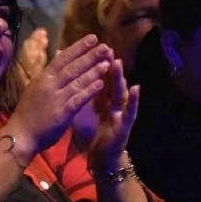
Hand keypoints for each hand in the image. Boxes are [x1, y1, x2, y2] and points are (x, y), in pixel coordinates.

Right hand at [3, 35, 112, 154]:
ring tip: (107, 62)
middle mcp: (49, 85)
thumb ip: (49, 74)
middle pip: (72, 67)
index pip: (62, 58)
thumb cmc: (28, 113)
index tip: (92, 38)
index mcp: (42, 78)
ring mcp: (55, 98)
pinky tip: (101, 83)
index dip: (78, 48)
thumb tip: (58, 56)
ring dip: (93, 71)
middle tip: (105, 46)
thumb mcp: (35, 89)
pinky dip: (89, 90)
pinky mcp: (62, 113)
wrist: (21, 135)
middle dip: (90, 56)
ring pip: (77, 81)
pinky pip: (78, 99)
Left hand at [84, 57, 140, 174]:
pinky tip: (136, 88)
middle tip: (104, 48)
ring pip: (120, 91)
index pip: (95, 76)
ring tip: (117, 62)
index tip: (85, 46)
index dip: (91, 62)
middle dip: (106, 64)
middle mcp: (111, 100)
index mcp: (98, 96)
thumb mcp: (80, 109)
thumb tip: (64, 77)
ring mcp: (120, 111)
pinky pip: (131, 110)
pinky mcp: (126, 124)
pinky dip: (135, 99)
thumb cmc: (91, 130)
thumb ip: (75, 92)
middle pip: (108, 80)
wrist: (100, 155)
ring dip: (119, 77)